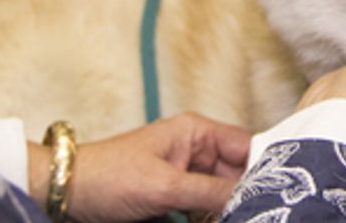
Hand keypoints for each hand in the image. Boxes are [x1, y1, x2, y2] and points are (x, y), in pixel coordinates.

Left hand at [32, 112, 250, 222]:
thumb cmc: (108, 177)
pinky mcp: (172, 194)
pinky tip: (217, 222)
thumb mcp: (164, 187)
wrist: (65, 192)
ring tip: (242, 217)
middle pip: (235, 172)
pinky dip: (210, 216)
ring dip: (227, 208)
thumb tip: (248, 198)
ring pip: (220, 191)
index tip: (280, 190)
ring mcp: (183, 171)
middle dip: (245, 193)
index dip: (263, 167)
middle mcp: (194, 148)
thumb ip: (210, 192)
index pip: (245, 146)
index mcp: (196, 132)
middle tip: (260, 213)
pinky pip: (202, 205)